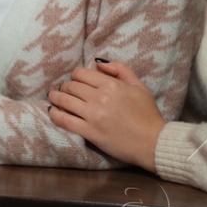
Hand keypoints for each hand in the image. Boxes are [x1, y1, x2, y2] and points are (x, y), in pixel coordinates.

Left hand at [47, 60, 163, 171]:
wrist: (153, 142)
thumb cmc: (147, 114)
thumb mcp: (139, 86)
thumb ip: (121, 69)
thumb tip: (98, 63)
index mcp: (112, 85)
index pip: (81, 74)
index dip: (76, 77)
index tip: (76, 82)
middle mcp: (100, 98)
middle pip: (70, 86)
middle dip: (65, 87)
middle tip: (64, 90)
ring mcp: (93, 115)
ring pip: (64, 101)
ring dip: (56, 98)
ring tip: (54, 98)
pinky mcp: (89, 132)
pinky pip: (64, 120)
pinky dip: (55, 114)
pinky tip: (53, 112)